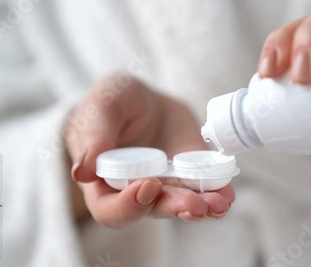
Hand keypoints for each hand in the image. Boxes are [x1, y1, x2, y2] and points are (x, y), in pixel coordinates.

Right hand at [64, 73, 234, 228]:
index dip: (127, 206)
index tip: (146, 185)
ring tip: (217, 203)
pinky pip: (205, 189)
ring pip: (183, 203)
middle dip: (174, 207)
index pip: (110, 209)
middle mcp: (138, 190)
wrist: (147, 99)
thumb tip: (83, 172)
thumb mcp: (102, 106)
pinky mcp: (192, 173)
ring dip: (201, 206)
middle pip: (153, 210)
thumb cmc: (116, 103)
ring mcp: (168, 183)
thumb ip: (93, 134)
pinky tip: (227, 194)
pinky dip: (218, 193)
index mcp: (105, 181)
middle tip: (192, 205)